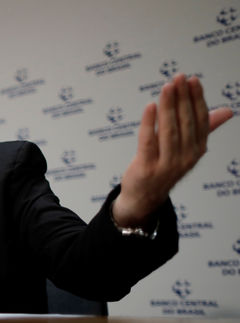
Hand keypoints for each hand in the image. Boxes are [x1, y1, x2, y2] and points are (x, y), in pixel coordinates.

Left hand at [112, 73, 232, 226]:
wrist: (143, 198)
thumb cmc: (164, 167)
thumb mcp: (186, 148)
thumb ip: (204, 128)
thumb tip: (228, 111)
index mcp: (197, 150)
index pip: (201, 120)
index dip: (197, 99)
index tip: (192, 80)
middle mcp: (186, 158)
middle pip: (186, 123)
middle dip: (182, 98)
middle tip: (178, 77)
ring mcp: (166, 165)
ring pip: (169, 131)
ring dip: (168, 106)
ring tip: (167, 87)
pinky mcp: (146, 168)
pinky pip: (148, 142)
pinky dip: (149, 122)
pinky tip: (150, 106)